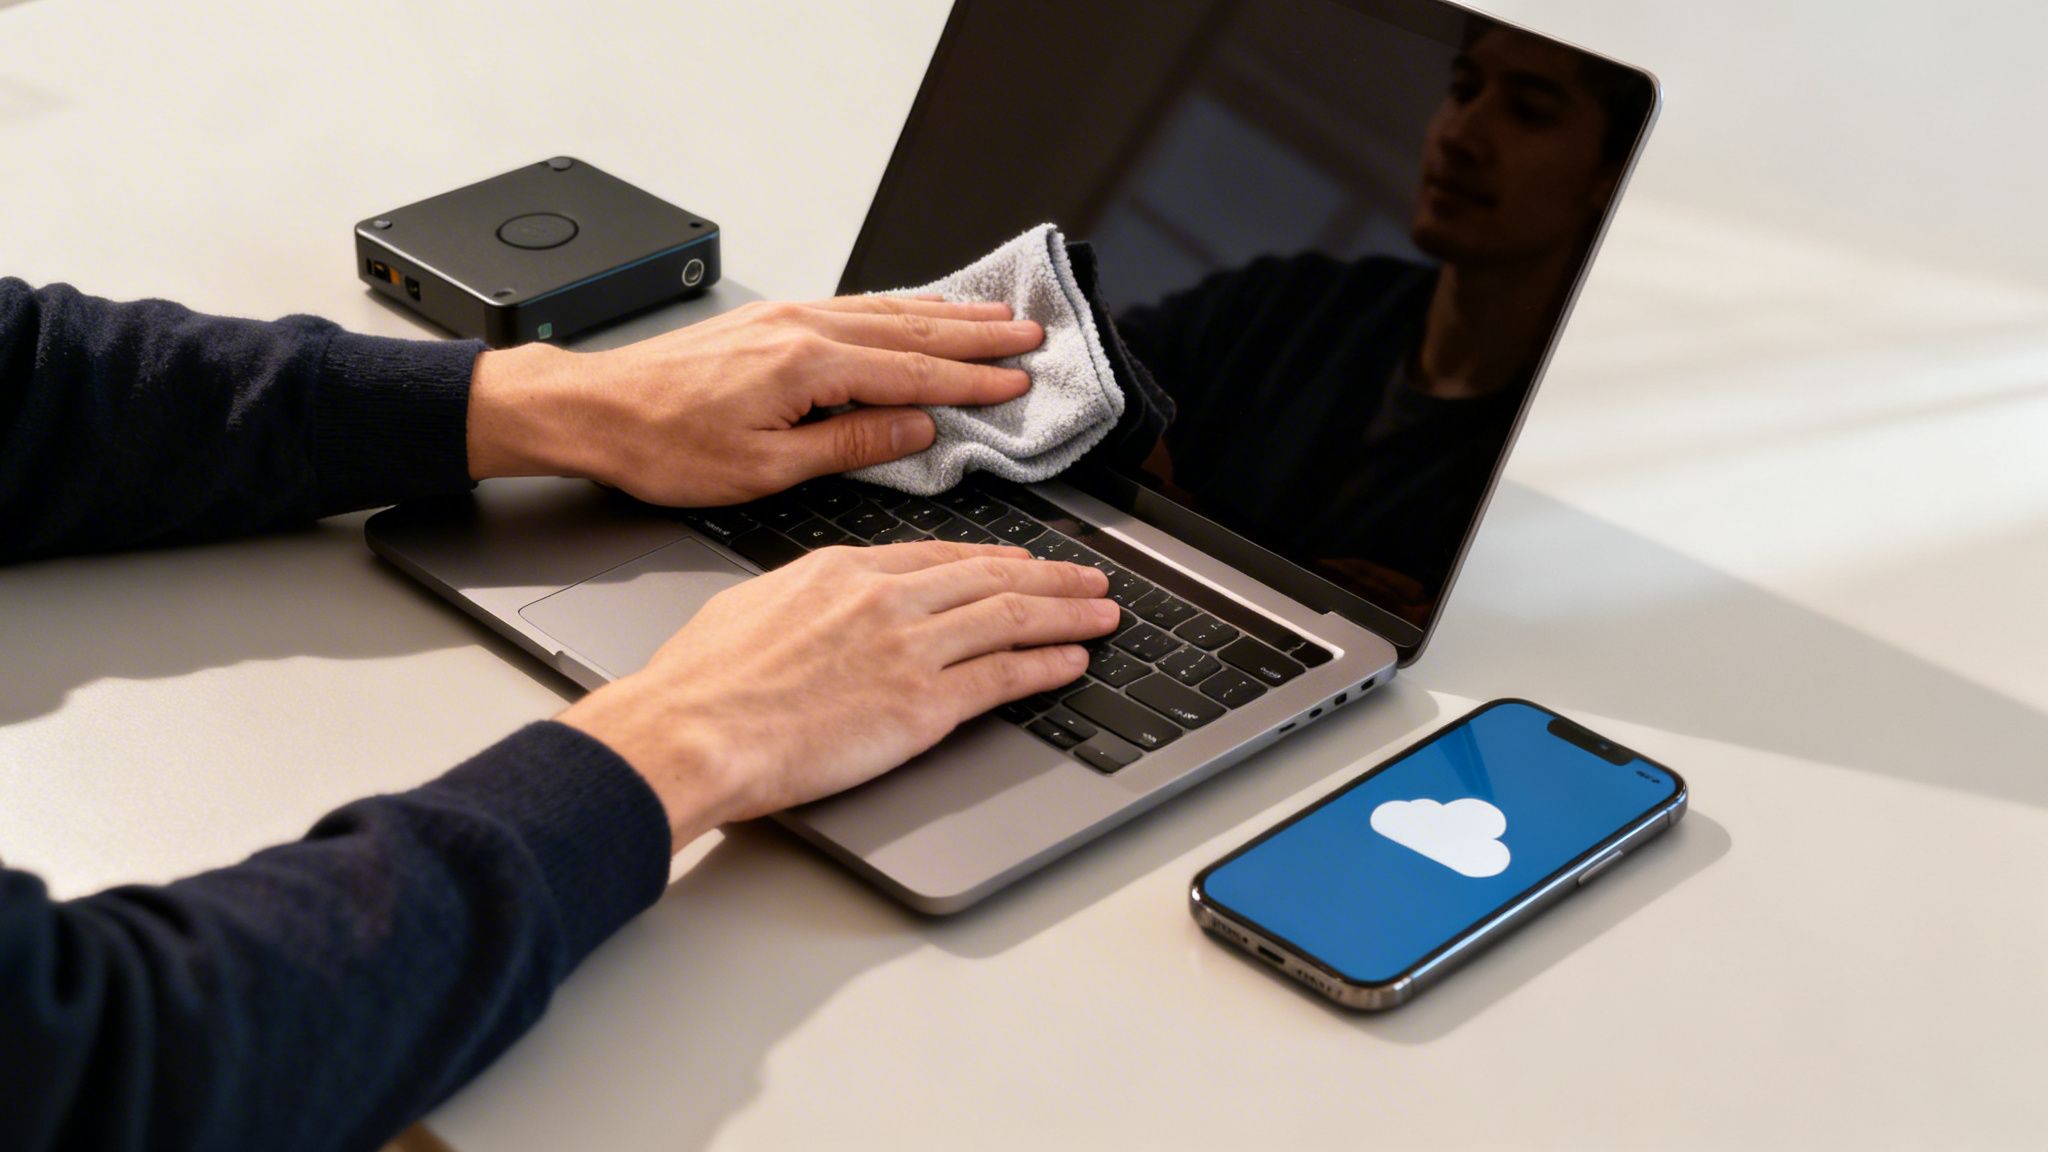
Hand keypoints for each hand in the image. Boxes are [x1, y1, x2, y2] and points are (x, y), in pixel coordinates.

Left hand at [466, 295, 1042, 504]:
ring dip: (945, 313)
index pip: (913, 371)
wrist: (592, 410)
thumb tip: (914, 431)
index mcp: (807, 365)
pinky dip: (898, 307)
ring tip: (994, 315)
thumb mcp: (765, 469)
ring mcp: (784, 317)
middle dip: (977, 333)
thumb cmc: (662, 446)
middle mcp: (801, 328)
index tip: (1018, 379)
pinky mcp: (768, 321)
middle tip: (1030, 334)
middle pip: (911, 327)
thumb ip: (850, 445)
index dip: (973, 378)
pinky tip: (915, 311)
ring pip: (885, 309)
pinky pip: (854, 306)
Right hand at [556, 541, 1115, 850]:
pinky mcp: (922, 704)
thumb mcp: (749, 607)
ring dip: (1067, 614)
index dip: (991, 558)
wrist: (691, 730)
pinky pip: (1003, 676)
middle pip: (990, 578)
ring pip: (1012, 618)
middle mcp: (885, 599)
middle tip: (1088, 578)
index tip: (1018, 561)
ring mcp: (909, 649)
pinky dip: (1047, 665)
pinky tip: (1072, 660)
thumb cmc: (700, 684)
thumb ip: (798, 600)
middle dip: (1050, 577)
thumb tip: (809, 606)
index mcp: (842, 572)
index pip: (938, 556)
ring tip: (1102, 612)